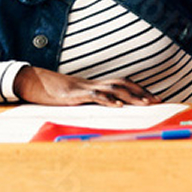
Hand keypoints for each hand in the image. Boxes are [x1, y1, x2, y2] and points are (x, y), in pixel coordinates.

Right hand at [13, 65, 159, 105]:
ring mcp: (85, 87)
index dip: (139, 90)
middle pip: (123, 83)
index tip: (155, 98)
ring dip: (131, 96)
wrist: (33, 82)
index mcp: (95, 85)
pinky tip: (119, 106)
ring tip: (145, 104)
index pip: (123, 84)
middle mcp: (94, 84)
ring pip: (114, 88)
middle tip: (158, 102)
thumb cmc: (54, 92)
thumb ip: (88, 102)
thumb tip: (102, 110)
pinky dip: (108, 100)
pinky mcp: (75, 94)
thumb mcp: (74, 98)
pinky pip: (94, 96)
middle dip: (142, 92)